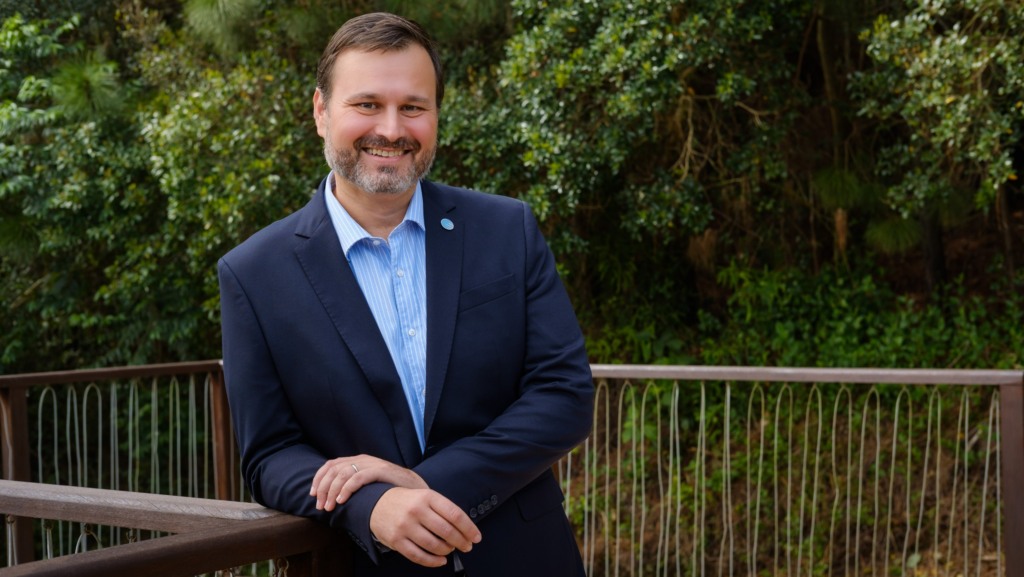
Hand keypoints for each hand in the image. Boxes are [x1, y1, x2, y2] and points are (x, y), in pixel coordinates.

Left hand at [310, 454, 427, 510]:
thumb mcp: (368, 485)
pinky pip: (358, 477)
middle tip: (320, 506)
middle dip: (323, 488)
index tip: (313, 495)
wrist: (416, 488)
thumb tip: (330, 498)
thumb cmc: (390, 490)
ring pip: (343, 474)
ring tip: (330, 506)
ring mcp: (372, 464)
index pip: (330, 465)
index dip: (318, 479)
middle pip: (333, 470)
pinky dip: (346, 489)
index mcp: (357, 461)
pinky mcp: (381, 470)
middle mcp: (362, 459)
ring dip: (332, 491)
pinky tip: (342, 500)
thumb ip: (353, 485)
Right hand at [370, 487, 481, 567]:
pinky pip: (418, 556)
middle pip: (447, 531)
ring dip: (447, 551)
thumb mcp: (425, 497)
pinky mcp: (396, 540)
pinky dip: (433, 561)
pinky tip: (440, 560)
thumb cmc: (408, 502)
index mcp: (427, 497)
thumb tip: (465, 530)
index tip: (476, 537)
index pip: (455, 514)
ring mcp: (405, 526)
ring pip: (434, 545)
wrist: (377, 504)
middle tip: (466, 546)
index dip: (469, 528)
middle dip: (461, 542)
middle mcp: (416, 510)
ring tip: (450, 550)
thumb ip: (443, 510)